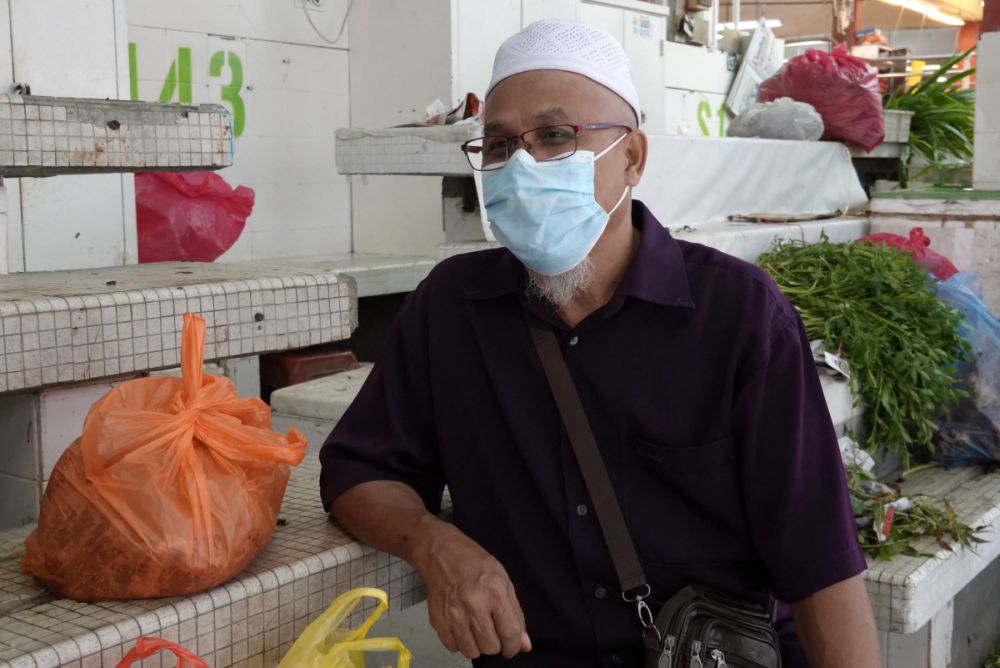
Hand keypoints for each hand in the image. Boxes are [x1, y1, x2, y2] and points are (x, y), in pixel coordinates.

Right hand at [414, 521, 531, 659]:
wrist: (442, 554)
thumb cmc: (475, 564)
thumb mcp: (503, 581)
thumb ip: (516, 614)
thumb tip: (524, 644)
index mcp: (495, 592)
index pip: (510, 633)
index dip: (514, 646)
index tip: (511, 646)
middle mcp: (474, 605)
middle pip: (491, 647)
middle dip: (496, 644)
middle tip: (492, 631)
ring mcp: (453, 614)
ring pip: (472, 652)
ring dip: (477, 645)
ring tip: (476, 629)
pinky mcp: (438, 620)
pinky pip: (453, 647)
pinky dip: (460, 642)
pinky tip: (462, 627)